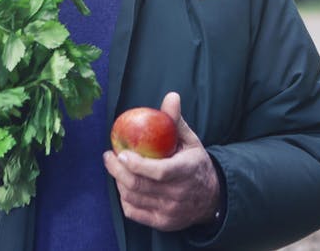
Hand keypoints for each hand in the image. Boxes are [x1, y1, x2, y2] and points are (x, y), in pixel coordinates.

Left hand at [103, 92, 221, 231]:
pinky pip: (134, 211)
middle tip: (109, 156)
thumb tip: (171, 96)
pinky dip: (124, 197)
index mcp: (187, 171)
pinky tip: (124, 185)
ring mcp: (169, 212)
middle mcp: (178, 194)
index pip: (160, 172)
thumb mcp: (190, 141)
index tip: (122, 153)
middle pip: (140, 185)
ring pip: (133, 197)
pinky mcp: (162, 223)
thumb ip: (176, 121)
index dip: (138, 164)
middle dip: (118, 170)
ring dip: (119, 181)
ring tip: (116, 167)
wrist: (210, 198)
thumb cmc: (195, 164)